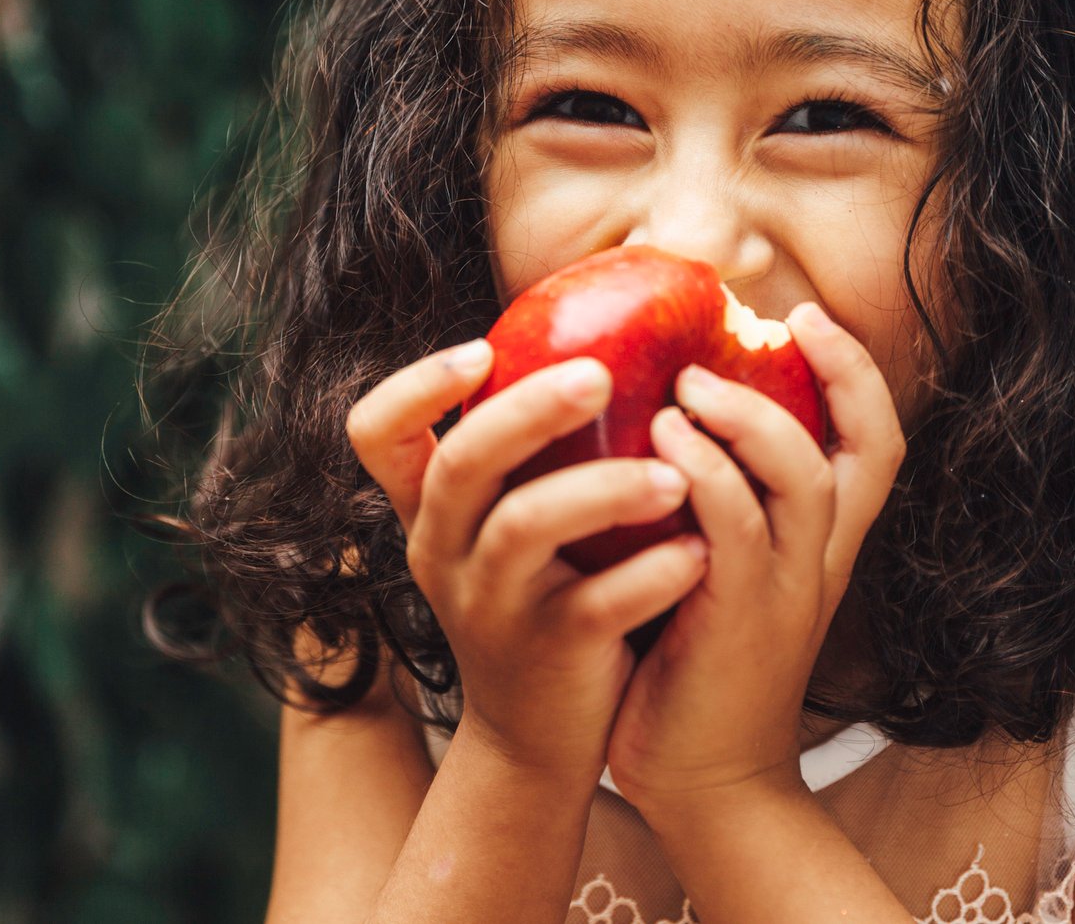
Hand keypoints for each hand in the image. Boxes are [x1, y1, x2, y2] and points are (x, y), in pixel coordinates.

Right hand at [345, 341, 709, 782]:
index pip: (376, 432)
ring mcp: (490, 606)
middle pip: (463, 462)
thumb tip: (602, 335)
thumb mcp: (510, 524)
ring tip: (675, 475)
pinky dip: (650, 574)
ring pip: (525, 528)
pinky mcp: (549, 653)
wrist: (538, 738)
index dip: (416, 384)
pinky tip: (698, 552)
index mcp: (431, 509)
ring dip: (603, 489)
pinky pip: (596, 604)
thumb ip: (530, 449)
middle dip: (529, 410)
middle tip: (599, 374)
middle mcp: (444, 551)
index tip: (481, 349)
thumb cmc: (544, 592)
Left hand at [603, 303, 906, 807]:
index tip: (809, 317)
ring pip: (805, 477)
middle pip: (867, 447)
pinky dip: (705, 472)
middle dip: (833, 370)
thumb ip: (713, 499)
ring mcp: (788, 591)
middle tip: (767, 321)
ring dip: (750, 415)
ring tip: (689, 380)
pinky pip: (735, 528)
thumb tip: (660, 409)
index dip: (857, 373)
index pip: (877, 444)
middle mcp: (821, 561)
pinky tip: (660, 437)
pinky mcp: (739, 620)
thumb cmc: (694, 664)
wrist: (703, 786)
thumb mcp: (719, 568)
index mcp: (823, 546)